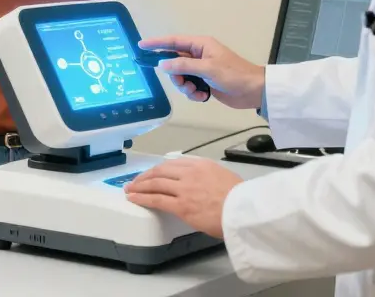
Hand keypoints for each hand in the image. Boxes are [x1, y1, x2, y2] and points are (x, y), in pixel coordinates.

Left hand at [123, 157, 241, 238]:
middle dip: (145, 176)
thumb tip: (201, 183)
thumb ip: (209, 176)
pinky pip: (156, 200)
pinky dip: (142, 198)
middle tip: (136, 181)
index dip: (160, 169)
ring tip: (130, 189)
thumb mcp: (224, 176)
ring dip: (140, 186)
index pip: (173, 163)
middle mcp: (189, 173)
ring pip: (155, 184)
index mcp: (201, 165)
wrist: (244, 210)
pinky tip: (134, 199)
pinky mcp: (180, 205)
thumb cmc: (240, 198)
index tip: (153, 173)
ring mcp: (183, 189)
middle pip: (160, 171)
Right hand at [137, 35, 263, 108]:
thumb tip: (163, 64)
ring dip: (185, 87)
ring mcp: (201, 69)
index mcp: (200, 45)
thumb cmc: (233, 74)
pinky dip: (193, 93)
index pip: (173, 41)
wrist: (254, 91)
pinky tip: (202, 97)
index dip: (156, 43)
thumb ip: (184, 65)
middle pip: (174, 62)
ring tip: (197, 92)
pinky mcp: (204, 82)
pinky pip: (189, 87)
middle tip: (183, 83)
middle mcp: (198, 55)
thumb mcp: (208, 69)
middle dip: (176, 75)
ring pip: (180, 77)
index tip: (141, 46)